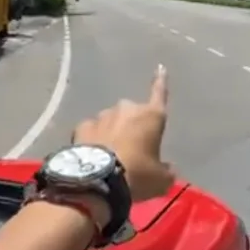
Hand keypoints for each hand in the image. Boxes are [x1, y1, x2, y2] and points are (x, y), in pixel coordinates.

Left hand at [72, 65, 173, 201]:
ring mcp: (102, 116)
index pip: (160, 94)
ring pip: (110, 121)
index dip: (161, 82)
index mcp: (151, 116)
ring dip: (112, 132)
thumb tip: (167, 167)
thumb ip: (166, 170)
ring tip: (110, 156)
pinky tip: (92, 154)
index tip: (161, 67)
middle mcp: (127, 109)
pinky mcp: (82, 127)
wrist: (98, 181)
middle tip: (132, 151)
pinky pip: (92, 131)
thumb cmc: (137, 175)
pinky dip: (93, 139)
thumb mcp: (160, 179)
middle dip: (132, 126)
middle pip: (132, 114)